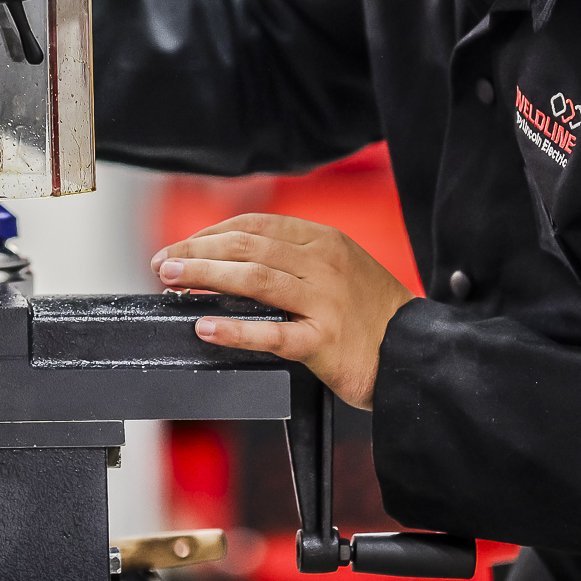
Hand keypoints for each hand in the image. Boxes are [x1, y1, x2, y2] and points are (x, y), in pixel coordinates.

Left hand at [152, 213, 410, 408]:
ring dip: (206, 277)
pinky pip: (272, 333)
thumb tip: (232, 260)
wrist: (416, 353)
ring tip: (174, 281)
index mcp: (323, 241)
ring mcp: (324, 301)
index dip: (210, 233)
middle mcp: (322, 264)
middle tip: (165, 262)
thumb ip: (294, 259)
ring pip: (254, 280)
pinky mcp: (324, 341)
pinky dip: (234, 329)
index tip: (182, 246)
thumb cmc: (372, 314)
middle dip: (198, 252)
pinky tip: (206, 327)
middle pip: (247, 247)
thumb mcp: (338, 268)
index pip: (254, 227)